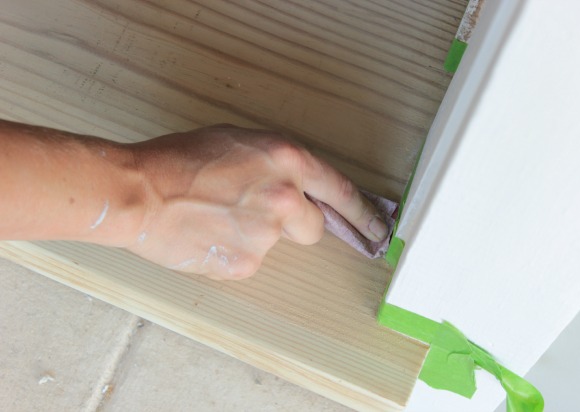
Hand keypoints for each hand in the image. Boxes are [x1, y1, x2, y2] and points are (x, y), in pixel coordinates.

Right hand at [126, 125, 387, 279]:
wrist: (140, 193)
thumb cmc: (180, 160)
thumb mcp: (240, 144)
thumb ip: (278, 165)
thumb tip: (302, 187)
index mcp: (287, 161)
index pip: (341, 192)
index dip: (362, 214)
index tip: (377, 229)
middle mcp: (286, 198)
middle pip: (315, 229)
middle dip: (294, 225)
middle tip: (256, 214)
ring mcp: (267, 235)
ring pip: (278, 245)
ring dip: (257, 236)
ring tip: (217, 219)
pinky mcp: (246, 264)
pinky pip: (251, 262)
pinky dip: (234, 253)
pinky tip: (208, 236)